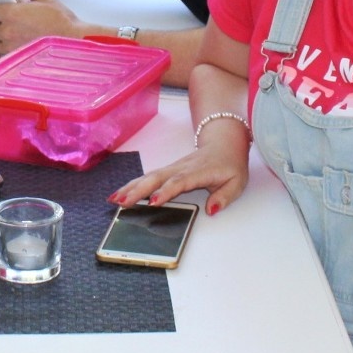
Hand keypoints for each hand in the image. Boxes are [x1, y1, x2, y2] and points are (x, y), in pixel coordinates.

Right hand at [108, 133, 249, 214]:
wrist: (225, 143)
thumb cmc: (230, 164)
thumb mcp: (237, 183)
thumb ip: (224, 197)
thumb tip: (211, 210)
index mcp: (198, 171)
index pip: (179, 181)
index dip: (166, 191)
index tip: (153, 202)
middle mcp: (181, 168)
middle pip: (156, 178)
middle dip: (138, 190)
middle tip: (123, 202)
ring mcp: (172, 168)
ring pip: (148, 177)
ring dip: (130, 188)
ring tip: (114, 199)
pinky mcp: (167, 170)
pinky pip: (148, 178)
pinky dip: (132, 185)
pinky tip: (119, 194)